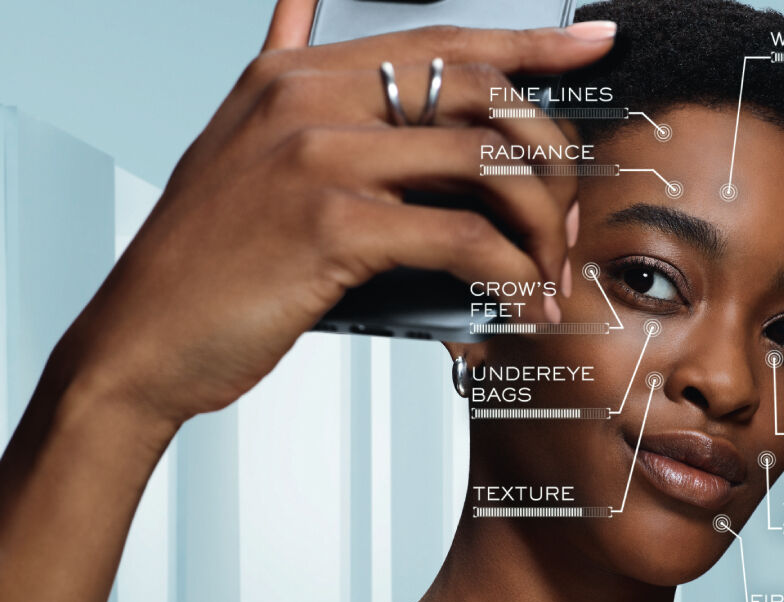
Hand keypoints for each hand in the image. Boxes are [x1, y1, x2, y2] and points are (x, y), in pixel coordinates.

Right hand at [54, 0, 613, 429]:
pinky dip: (509, 276)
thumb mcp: (238, 141)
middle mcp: (309, 98)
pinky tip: (517, 303)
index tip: (593, 42)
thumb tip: (306, 4)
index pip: (442, 40)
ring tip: (545, 272)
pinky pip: (464, 239)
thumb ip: (288, 74)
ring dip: (538, 227)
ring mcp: (319, 156)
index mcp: (297, 73)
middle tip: (563, 216)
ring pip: (486, 165)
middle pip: (483, 93)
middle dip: (547, 156)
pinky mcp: (332, 225)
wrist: (141, 337)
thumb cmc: (208, 257)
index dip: (531, 40)